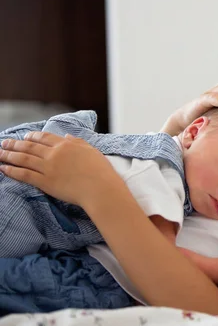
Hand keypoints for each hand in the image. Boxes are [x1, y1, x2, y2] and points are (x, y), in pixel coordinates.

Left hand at [0, 132, 122, 207]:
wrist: (100, 189)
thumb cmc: (101, 171)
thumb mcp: (92, 151)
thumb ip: (78, 142)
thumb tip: (68, 136)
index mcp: (66, 145)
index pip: (44, 137)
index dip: (32, 136)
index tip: (25, 137)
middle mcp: (55, 154)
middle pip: (30, 147)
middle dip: (15, 144)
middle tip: (4, 143)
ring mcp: (49, 168)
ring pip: (23, 159)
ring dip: (8, 155)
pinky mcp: (45, 182)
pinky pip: (24, 175)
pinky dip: (12, 171)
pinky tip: (3, 168)